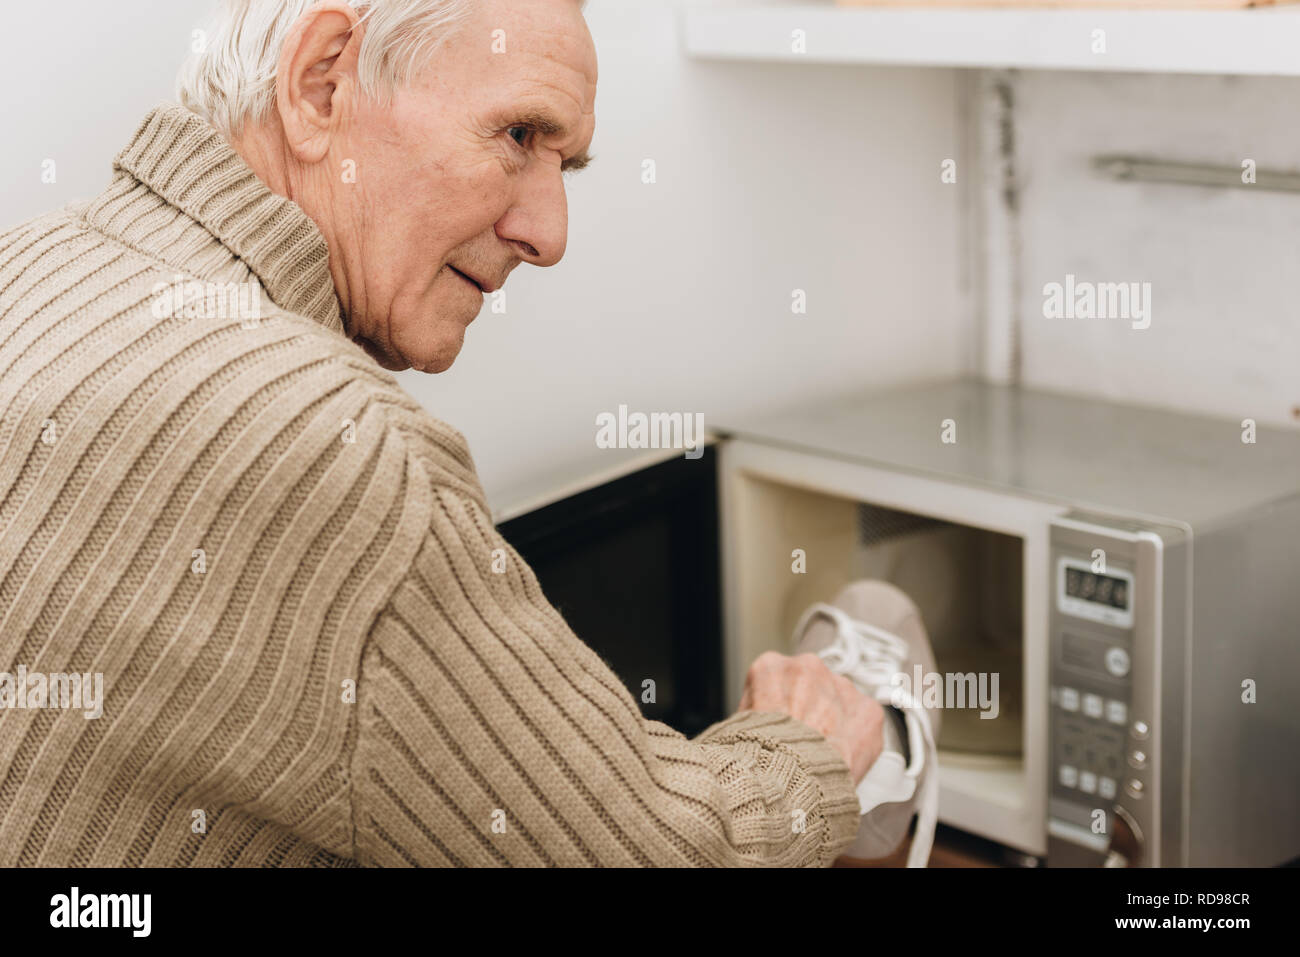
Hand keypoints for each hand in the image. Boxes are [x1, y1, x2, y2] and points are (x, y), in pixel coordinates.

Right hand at [738, 651, 883, 783]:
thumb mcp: (738, 727)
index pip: (774, 682)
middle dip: (808, 710)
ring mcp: (842, 686)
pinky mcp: (869, 710)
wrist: (789, 781)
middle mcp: (808, 667)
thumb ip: (756, 712)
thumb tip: (762, 723)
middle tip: (800, 743)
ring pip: (839, 701)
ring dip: (833, 722)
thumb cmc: (759, 759)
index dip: (776, 708)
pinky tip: (841, 758)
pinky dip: (856, 738)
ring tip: (820, 755)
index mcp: (770, 668)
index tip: (777, 727)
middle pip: (810, 687)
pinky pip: (863, 721)